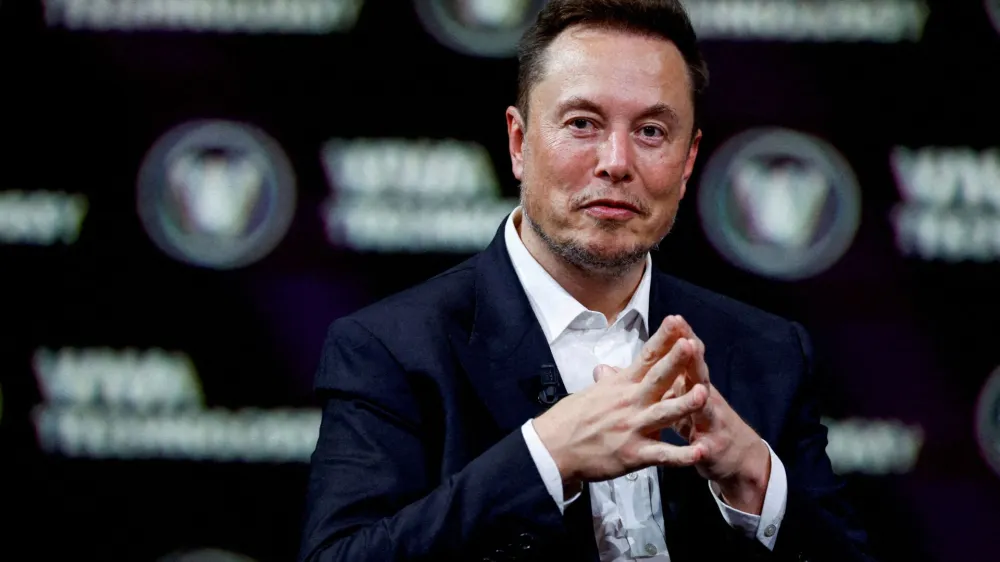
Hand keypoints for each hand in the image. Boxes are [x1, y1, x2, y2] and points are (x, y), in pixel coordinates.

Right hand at [531, 316, 709, 488]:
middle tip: (691, 345)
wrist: (552, 450)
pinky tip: (700, 451)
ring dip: (684, 404)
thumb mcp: (589, 394)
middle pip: (657, 379)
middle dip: (676, 361)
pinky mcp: (634, 454)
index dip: (663, 339)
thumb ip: (606, 382)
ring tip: (703, 394)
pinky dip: (682, 455)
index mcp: (621, 385)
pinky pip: (662, 455)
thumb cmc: (569, 420)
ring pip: (664, 414)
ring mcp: (633, 428)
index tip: (677, 322)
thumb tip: (606, 370)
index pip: (646, 357)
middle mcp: (630, 402)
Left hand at [659, 317, 771, 514]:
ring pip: (706, 408)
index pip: (685, 356)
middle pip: (698, 374)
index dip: (680, 339)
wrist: (738, 456)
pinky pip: (707, 448)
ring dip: (702, 399)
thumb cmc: (702, 422)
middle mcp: (704, 397)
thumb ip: (657, 381)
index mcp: (690, 383)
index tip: (673, 318)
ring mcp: (711, 421)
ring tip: (700, 390)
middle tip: (688, 341)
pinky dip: (702, 448)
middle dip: (693, 359)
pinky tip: (701, 447)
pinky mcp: (713, 447)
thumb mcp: (679, 398)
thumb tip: (629, 365)